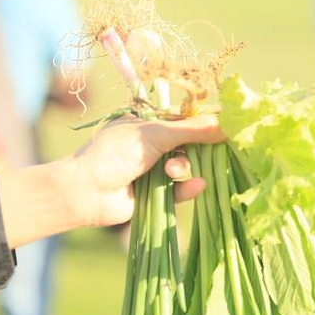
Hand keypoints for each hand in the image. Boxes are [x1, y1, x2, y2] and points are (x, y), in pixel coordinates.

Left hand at [67, 115, 224, 227]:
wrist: (86, 191)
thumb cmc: (116, 153)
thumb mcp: (157, 134)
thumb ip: (193, 130)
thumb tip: (227, 123)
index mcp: (150, 123)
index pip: (185, 120)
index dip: (205, 124)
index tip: (227, 127)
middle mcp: (153, 144)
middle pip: (190, 144)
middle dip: (198, 147)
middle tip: (213, 148)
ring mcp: (155, 169)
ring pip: (186, 166)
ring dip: (184, 167)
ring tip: (171, 170)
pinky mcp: (157, 194)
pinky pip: (181, 189)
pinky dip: (189, 187)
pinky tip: (197, 185)